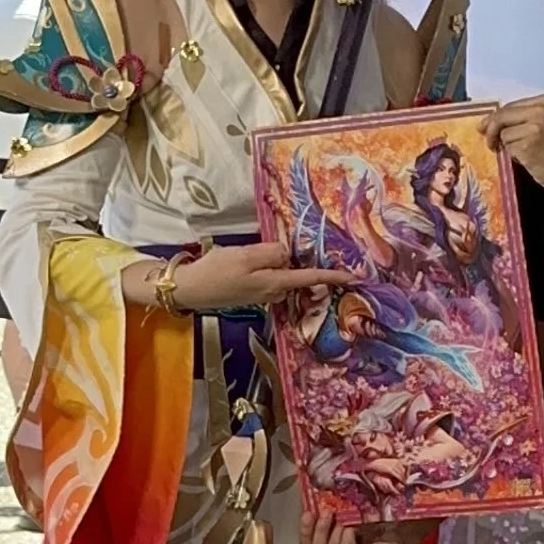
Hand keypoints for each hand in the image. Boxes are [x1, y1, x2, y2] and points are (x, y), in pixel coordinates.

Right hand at [125, 241, 327, 318]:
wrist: (189, 289)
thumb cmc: (216, 271)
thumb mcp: (245, 256)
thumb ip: (271, 254)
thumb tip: (287, 253)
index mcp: (274, 283)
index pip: (310, 278)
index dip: (332, 276)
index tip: (355, 277)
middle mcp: (272, 292)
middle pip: (296, 276)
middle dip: (303, 266)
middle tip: (306, 249)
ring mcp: (261, 294)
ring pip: (281, 276)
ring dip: (281, 265)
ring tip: (264, 252)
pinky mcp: (250, 292)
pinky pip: (268, 278)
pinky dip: (268, 269)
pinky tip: (253, 260)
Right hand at [299, 509, 428, 543]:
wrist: (399, 536)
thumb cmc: (371, 533)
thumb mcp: (342, 529)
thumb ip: (326, 525)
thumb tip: (311, 508)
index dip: (305, 531)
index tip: (308, 512)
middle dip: (319, 529)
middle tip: (327, 512)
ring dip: (338, 528)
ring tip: (346, 519)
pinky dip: (349, 532)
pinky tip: (357, 528)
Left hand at [487, 94, 543, 200]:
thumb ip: (523, 119)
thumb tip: (490, 122)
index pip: (509, 106)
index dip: (495, 118)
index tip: (485, 127)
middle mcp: (540, 110)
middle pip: (502, 116)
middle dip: (492, 130)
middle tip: (490, 143)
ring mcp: (535, 126)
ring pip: (503, 133)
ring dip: (508, 146)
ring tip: (525, 154)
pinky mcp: (528, 143)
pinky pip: (507, 147)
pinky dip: (513, 155)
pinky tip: (527, 159)